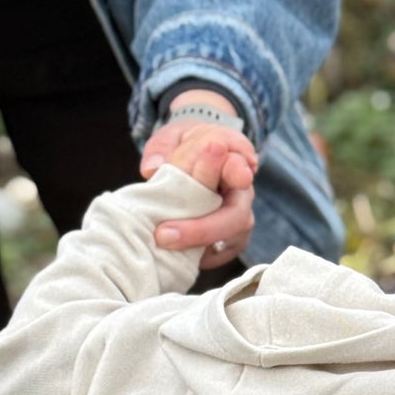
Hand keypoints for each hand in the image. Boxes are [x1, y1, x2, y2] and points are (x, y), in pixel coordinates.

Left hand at [140, 91, 258, 268]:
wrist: (190, 168)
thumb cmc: (183, 147)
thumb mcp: (170, 137)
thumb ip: (161, 148)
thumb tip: (152, 170)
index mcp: (232, 160)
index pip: (240, 166)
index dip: (236, 172)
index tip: (235, 176)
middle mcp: (242, 192)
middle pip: (236, 215)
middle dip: (202, 227)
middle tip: (164, 233)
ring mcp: (239, 219)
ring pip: (229, 239)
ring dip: (195, 244)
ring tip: (162, 243)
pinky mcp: (231, 241)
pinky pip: (219, 255)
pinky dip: (197, 257)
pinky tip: (174, 254)